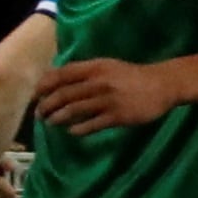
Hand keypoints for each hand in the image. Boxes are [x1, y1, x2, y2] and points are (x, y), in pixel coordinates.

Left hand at [34, 57, 179, 133]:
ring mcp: (108, 100)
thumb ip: (84, 72)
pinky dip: (77, 129)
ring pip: (73, 111)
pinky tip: (72, 131)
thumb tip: (54, 79)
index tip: (35, 96)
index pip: (60, 75)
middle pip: (63, 95)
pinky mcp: (117, 116)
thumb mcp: (107, 66)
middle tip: (40, 115)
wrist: (163, 85)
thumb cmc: (131, 76)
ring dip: (57, 118)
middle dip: (46, 106)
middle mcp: (98, 82)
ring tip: (51, 123)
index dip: (43, 87)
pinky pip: (91, 125)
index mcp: (94, 68)